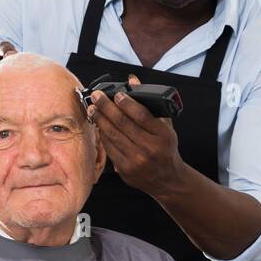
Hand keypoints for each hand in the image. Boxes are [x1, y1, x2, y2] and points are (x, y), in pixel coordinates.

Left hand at [87, 73, 182, 197]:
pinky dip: (103, 135)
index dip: (127, 103)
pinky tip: (99, 125)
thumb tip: (132, 81)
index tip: (116, 94)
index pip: (142, 115)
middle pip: (123, 123)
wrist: (168, 179)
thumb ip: (149, 104)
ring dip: (100, 119)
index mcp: (163, 136)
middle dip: (107, 107)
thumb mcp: (165, 126)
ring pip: (113, 135)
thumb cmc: (165, 149)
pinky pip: (110, 148)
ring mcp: (137, 161)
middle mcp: (151, 149)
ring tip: (92, 108)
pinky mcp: (126, 170)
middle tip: (96, 96)